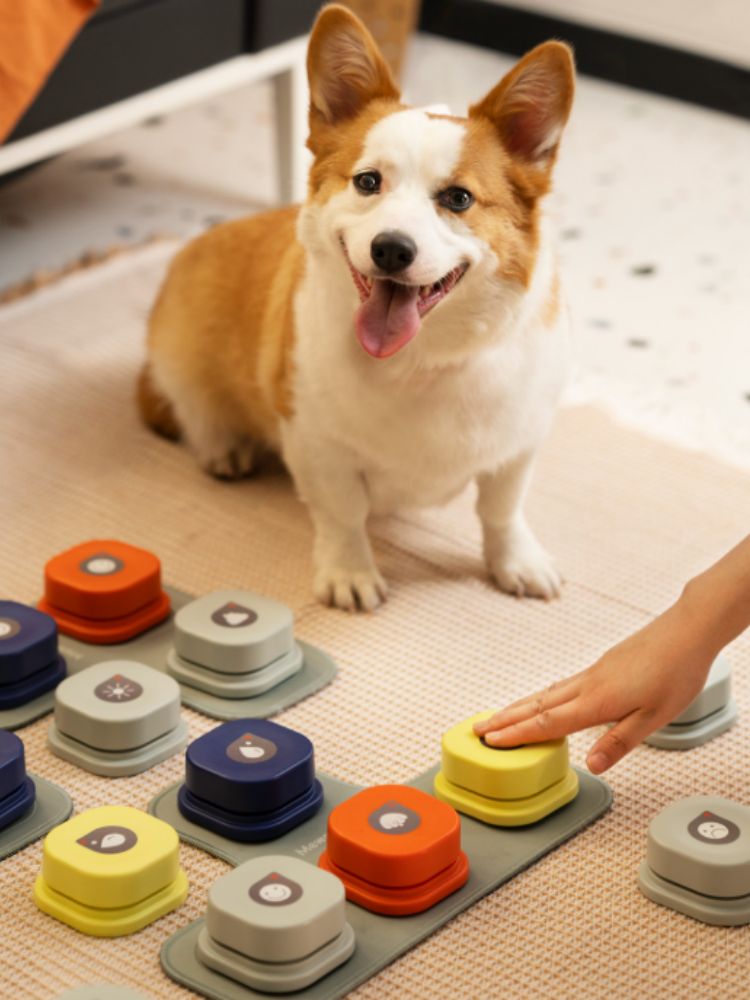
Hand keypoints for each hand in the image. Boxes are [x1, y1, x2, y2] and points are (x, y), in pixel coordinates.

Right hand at [473, 595, 718, 773]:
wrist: (686, 631)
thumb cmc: (676, 673)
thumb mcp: (654, 718)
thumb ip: (619, 742)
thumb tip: (590, 765)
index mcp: (598, 701)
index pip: (548, 722)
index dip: (517, 734)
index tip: (491, 741)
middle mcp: (588, 685)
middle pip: (537, 705)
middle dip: (505, 719)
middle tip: (477, 730)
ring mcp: (592, 673)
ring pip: (546, 693)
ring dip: (519, 707)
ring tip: (499, 718)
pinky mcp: (601, 666)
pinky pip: (560, 686)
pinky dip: (541, 697)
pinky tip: (541, 702)